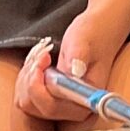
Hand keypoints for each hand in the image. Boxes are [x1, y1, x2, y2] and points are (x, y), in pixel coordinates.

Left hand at [15, 0, 129, 123]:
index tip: (43, 60)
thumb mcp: (89, 31)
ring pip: (27, 101)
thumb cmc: (99, 26)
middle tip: (40, 54)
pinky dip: (27, 75)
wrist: (103, 23)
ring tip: (41, 54)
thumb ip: (83, 49)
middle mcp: (74, 105)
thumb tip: (71, 70)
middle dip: (30, 79)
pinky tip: (39, 60)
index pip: (52, 108)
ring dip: (27, 76)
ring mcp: (63, 102)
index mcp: (88, 96)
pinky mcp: (53, 95)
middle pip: (34, 107)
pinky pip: (27, 93)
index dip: (39, 88)